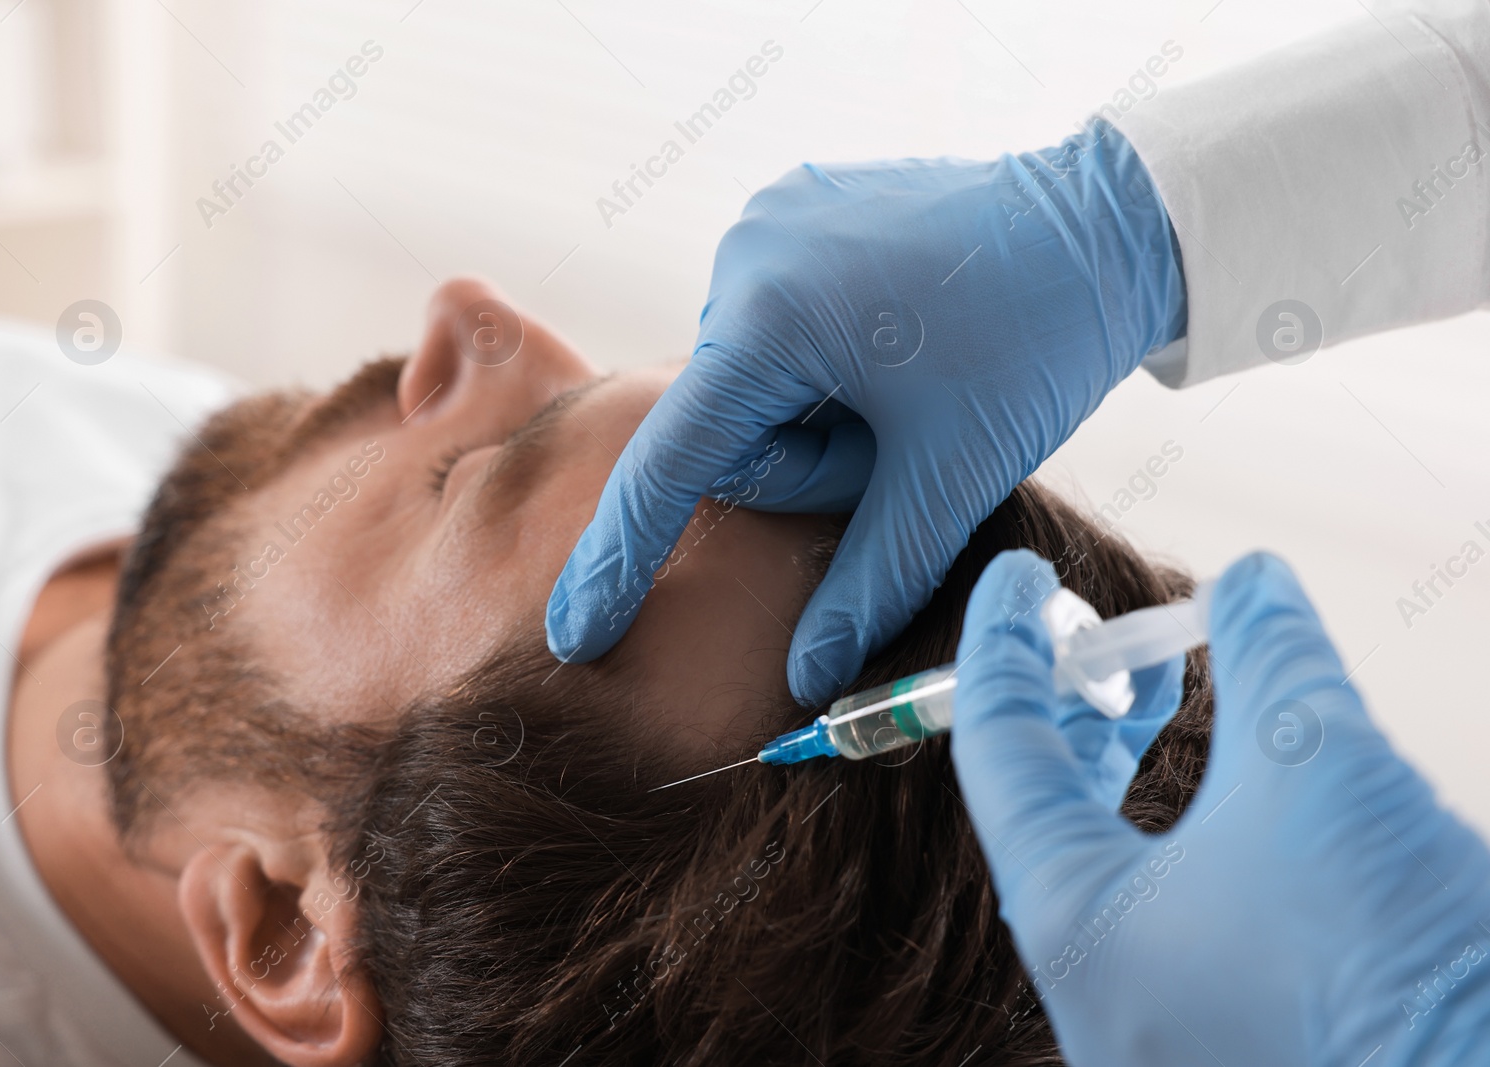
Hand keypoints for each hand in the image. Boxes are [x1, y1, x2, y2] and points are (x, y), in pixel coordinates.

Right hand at [546, 121, 1187, 704]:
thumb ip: (867, 581)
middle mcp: (744, 256)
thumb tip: (803, 679)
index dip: (620, 563)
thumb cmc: (1039, 340)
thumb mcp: (951, 476)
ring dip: (822, 417)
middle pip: (727, 431)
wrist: (1112, 221)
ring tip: (912, 381)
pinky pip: (773, 329)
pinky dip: (824, 364)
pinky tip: (899, 338)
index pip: (672, 463)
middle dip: (809, 465)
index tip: (576, 638)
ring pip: (752, 387)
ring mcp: (767, 222)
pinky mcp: (792, 211)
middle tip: (903, 441)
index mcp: (770, 317)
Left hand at [952, 549, 1489, 1065]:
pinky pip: (1161, 914)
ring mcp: (1151, 1028)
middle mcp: (1089, 989)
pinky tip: (1240, 782)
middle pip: (1045, 807)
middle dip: (1073, 700)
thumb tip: (1249, 579)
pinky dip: (1177, 828)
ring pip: (1105, 861)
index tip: (1020, 575)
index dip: (1005, 642)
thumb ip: (1266, 652)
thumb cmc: (1396, 956)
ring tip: (1172, 680)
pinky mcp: (1217, 1040)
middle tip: (1101, 628)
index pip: (1000, 749)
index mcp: (1071, 923)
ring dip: (1128, 758)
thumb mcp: (1322, 763)